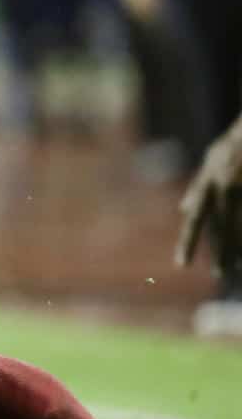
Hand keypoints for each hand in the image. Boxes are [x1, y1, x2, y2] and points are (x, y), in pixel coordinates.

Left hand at [179, 115, 241, 267]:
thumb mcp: (211, 160)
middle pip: (223, 226)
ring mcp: (241, 186)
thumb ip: (198, 185)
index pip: (196, 216)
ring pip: (240, 224)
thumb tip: (183, 208)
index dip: (189, 241)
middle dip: (222, 251)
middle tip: (220, 274)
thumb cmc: (234, 144)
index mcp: (210, 181)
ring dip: (238, 245)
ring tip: (238, 266)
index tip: (182, 264)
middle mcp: (225, 185)